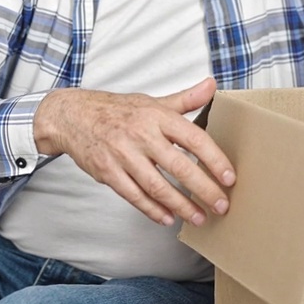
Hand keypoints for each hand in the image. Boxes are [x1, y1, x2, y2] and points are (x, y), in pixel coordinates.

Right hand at [32, 77, 234, 226]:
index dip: (214, 159)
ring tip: (199, 218)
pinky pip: (134, 196)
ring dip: (180, 205)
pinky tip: (167, 218)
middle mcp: (141, 134)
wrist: (73, 116)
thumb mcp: (153, 101)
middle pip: (178, 166)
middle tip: (222, 205)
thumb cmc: (118, 110)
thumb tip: (212, 85)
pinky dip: (152, 209)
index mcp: (157, 116)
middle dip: (203, 189)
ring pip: (157, 186)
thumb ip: (185, 99)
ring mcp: (123, 155)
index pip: (193, 138)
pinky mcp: (108, 172)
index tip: (230, 177)